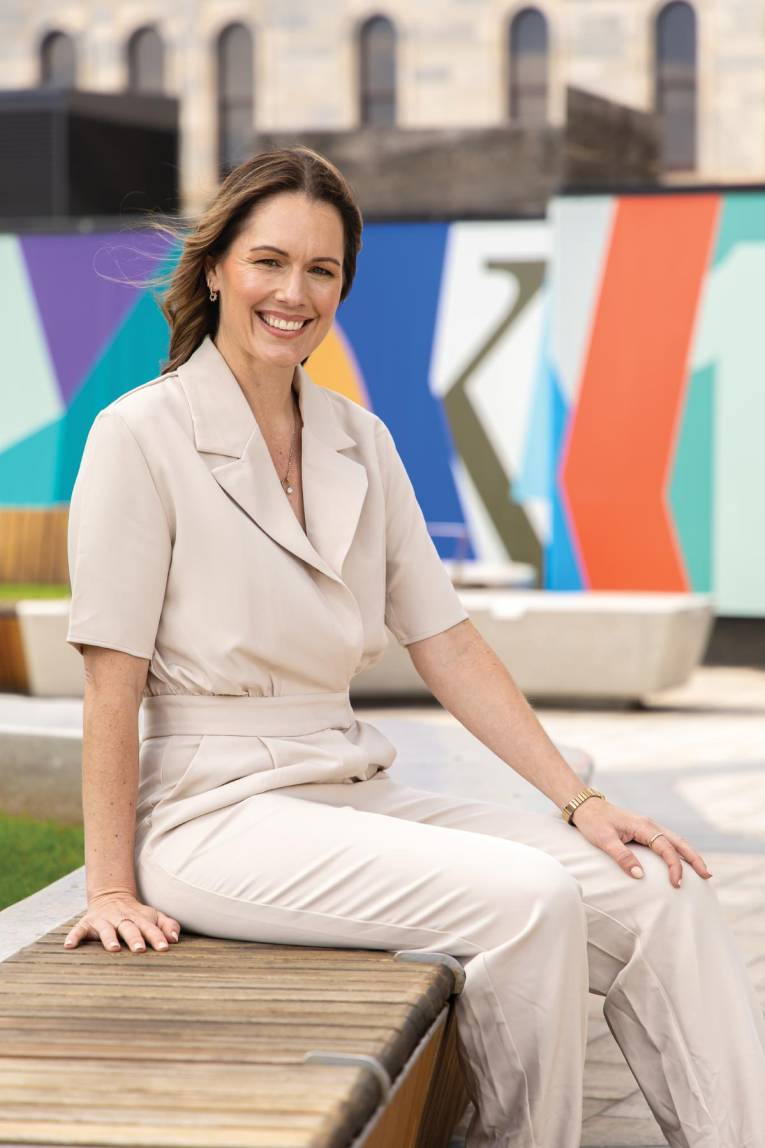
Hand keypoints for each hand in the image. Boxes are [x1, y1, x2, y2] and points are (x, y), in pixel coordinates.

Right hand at [63, 889, 181, 952]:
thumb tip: (175, 938)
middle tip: (139, 949)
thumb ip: (168, 925)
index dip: (157, 937)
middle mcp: (121, 919)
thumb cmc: (137, 914)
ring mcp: (103, 921)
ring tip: (113, 949)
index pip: (150, 928)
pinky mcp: (87, 923)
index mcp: (139, 919)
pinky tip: (69, 946)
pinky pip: (79, 930)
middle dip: (134, 938)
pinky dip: (74, 936)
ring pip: (106, 929)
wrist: (111, 896)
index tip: (164, 947)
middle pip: (129, 928)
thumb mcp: (154, 916)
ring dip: (109, 938)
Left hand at [571, 798, 712, 887]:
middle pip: (678, 842)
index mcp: (642, 826)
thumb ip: (622, 856)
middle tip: (708, 876)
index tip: (676, 883)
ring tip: (702, 870)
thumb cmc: (593, 822)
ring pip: (675, 840)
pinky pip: (666, 840)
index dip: (674, 866)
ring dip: (689, 854)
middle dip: (694, 858)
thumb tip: (640, 875)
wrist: (585, 806)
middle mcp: (649, 824)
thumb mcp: (604, 840)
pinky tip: (682, 860)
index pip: (666, 848)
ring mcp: (648, 826)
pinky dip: (678, 850)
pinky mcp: (643, 830)